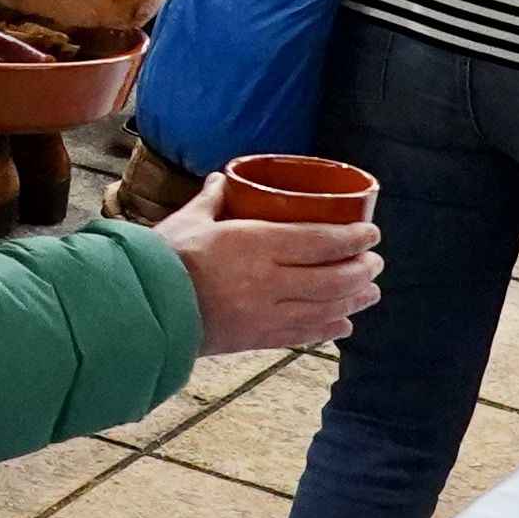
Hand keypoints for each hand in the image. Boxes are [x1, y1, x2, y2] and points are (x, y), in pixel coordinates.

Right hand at [157, 182, 379, 354]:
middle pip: (332, 277)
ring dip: (354, 300)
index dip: (352, 238)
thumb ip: (214, 199)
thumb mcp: (190, 220)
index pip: (320, 241)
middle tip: (375, 261)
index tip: (372, 233)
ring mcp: (266, 313)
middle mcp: (269, 280)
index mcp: (255, 244)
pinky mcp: (257, 339)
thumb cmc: (164, 259)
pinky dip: (328, 330)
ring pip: (324, 308)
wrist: (142, 309)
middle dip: (361, 269)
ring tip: (371, 292)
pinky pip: (303, 335)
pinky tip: (343, 325)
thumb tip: (225, 179)